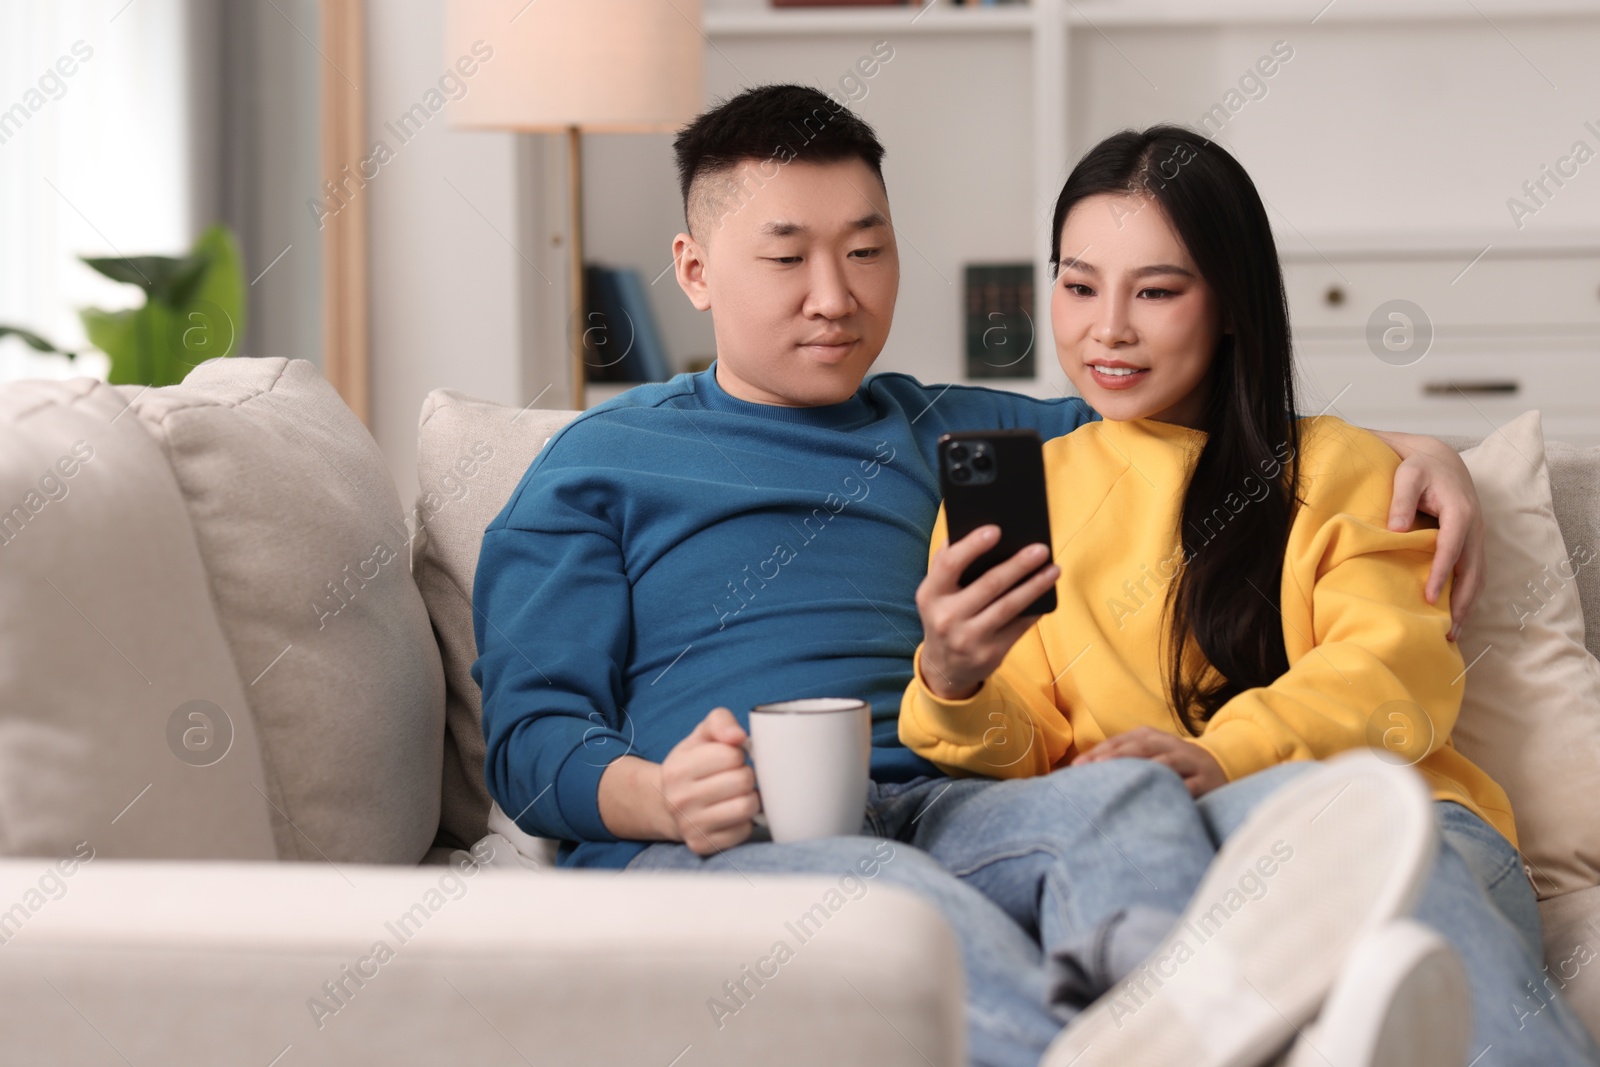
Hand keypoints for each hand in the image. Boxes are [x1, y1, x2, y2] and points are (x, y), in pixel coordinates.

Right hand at [658, 707, 759, 854]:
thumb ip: (721, 722)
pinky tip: (732, 813)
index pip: (732, 755)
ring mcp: (690, 826)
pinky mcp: (703, 846)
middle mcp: (679, 800)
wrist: (669, 803)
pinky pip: (744, 831)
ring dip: (750, 798)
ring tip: (738, 794)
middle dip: (746, 775)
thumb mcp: (702, 735)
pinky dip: (745, 821)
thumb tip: (738, 737)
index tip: (730, 759)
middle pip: (743, 781)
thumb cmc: (695, 764)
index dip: (738, 754)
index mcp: (678, 768)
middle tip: (736, 778)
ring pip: (747, 806)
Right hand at [916, 525, 1059, 700]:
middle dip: (1018, 564)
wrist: (944, 668)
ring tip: (1053, 569)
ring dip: (1035, 585)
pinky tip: (1047, 593)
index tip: (996, 530)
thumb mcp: (935, 592)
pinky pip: (1020, 626)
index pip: (950, 565)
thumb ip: (946, 561)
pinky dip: (1035, 608)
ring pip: (1009, 606)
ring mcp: (969, 639)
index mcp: (930, 595)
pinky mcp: (991, 654)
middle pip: (989, 585)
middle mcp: (947, 618)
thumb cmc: (944, 614)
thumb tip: (973, 528)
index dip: (972, 546)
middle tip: (1041, 548)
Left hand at [1070, 726, 1227, 796]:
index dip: (1098, 752)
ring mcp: (1191, 762)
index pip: (1121, 741)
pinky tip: (1157, 800)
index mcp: (1151, 736)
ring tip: (1123, 783)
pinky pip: (1190, 787)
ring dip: (1146, 771)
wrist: (1219, 766)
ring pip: (1167, 764)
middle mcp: (1170, 745)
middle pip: (1142, 747)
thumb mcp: (1147, 755)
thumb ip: (1120, 760)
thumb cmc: (1170, 765)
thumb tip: (1080, 773)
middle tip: (1094, 769)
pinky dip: (1175, 793)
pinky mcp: (1207, 781)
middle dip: (1117, 757)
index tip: (1076, 767)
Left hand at [1382, 433, 1485, 640]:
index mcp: (1460, 512)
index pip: (1451, 548)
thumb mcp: (1407, 475)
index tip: (1429, 598)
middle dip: (1462, 602)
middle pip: (1472, 571)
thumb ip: (1402, 500)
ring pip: (1477, 577)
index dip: (1441, 574)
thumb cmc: (1420, 468)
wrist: (1442, 460)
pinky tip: (1456, 616)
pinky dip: (1468, 597)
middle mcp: (1475, 528)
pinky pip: (1474, 574)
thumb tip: (1396, 530)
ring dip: (1468, 606)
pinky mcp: (1473, 544)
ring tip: (1454, 634)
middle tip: (1448, 631)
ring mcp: (1477, 538)